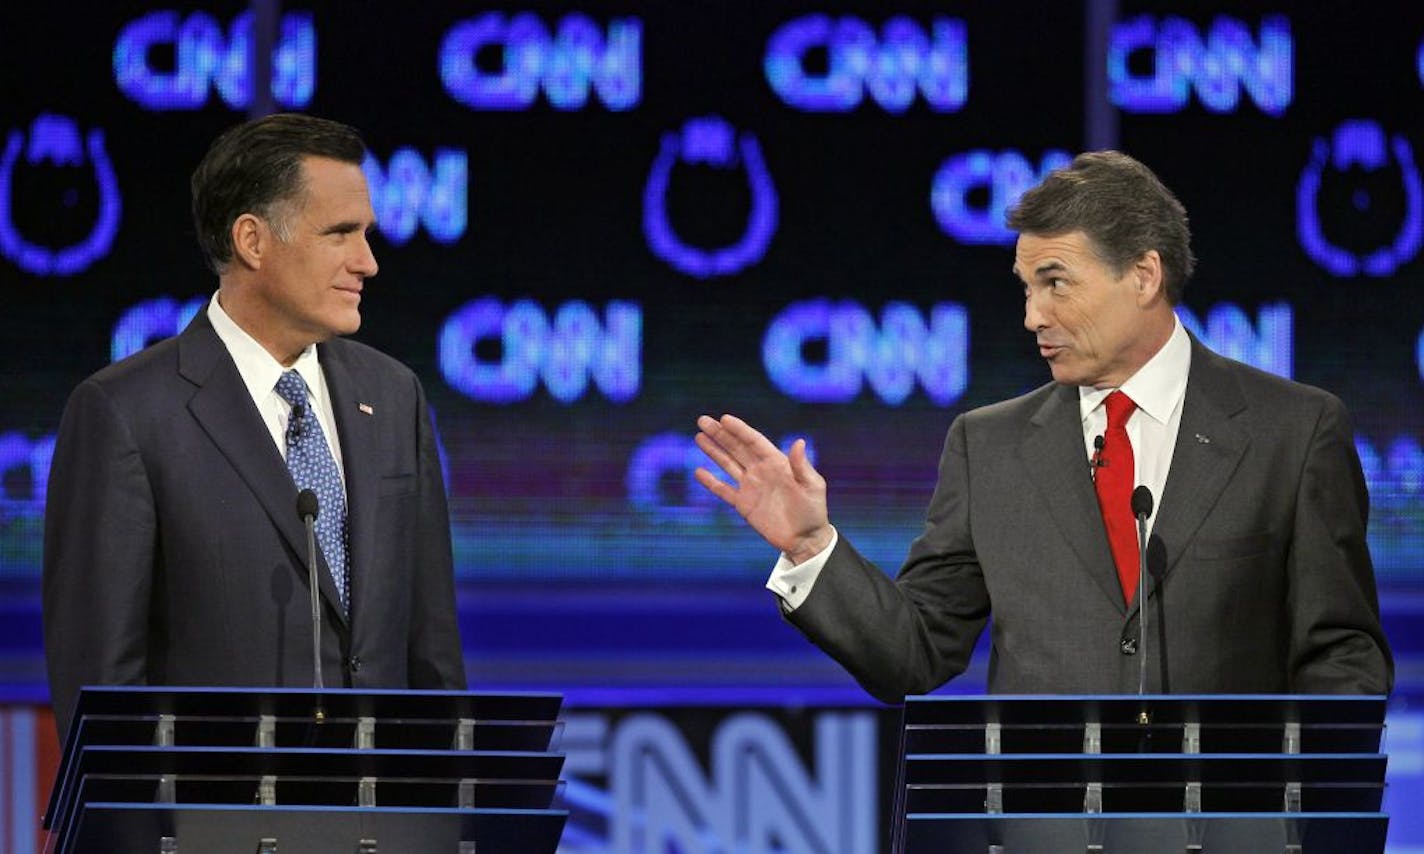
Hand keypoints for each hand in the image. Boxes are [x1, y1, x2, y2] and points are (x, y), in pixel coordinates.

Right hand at [694, 413, 833, 563]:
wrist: (806, 539)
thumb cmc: (813, 511)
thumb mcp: (812, 486)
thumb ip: (802, 466)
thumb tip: (799, 441)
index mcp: (777, 462)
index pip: (754, 441)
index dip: (739, 430)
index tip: (724, 419)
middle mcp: (761, 470)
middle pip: (737, 448)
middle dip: (720, 434)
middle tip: (703, 420)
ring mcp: (751, 486)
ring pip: (728, 464)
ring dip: (714, 450)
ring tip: (699, 436)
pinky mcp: (743, 504)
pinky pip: (724, 490)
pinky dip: (711, 482)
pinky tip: (699, 472)